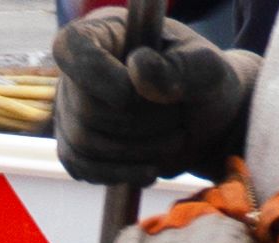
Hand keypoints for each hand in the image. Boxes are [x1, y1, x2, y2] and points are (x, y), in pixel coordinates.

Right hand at [50, 4, 254, 188]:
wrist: (204, 120)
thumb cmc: (203, 82)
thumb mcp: (206, 68)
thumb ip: (180, 66)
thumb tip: (138, 70)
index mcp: (106, 32)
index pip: (72, 46)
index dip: (94, 73)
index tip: (128, 94)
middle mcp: (79, 70)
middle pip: (85, 106)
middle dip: (137, 123)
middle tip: (176, 120)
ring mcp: (72, 110)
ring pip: (84, 142)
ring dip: (135, 150)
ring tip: (173, 140)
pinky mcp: (75, 146)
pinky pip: (82, 167)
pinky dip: (120, 173)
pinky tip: (149, 169)